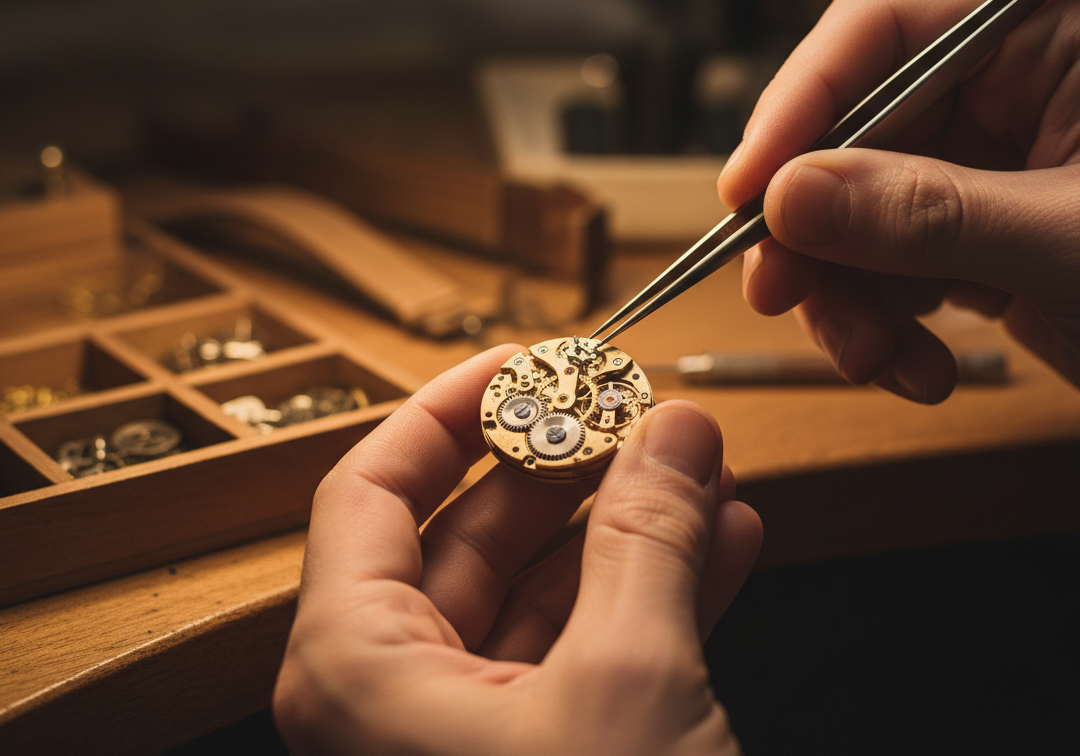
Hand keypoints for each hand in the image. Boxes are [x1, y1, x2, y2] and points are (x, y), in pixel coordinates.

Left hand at [273, 346, 763, 755]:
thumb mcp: (628, 680)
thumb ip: (650, 540)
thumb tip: (675, 432)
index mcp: (359, 672)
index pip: (370, 492)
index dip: (450, 411)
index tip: (524, 360)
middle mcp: (395, 700)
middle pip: (469, 535)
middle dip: (569, 466)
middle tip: (637, 410)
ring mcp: (470, 733)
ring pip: (540, 594)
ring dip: (631, 529)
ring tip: (698, 467)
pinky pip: (585, 653)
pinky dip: (653, 599)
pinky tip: (720, 542)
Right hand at [718, 0, 1079, 448]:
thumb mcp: (1079, 245)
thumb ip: (928, 215)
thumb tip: (791, 196)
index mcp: (1055, 38)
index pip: (883, 33)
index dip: (801, 104)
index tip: (749, 189)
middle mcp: (1010, 90)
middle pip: (850, 134)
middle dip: (816, 228)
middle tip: (781, 292)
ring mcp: (986, 168)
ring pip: (852, 213)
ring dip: (846, 295)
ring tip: (878, 358)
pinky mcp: (974, 237)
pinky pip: (882, 268)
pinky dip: (882, 325)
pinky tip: (919, 368)